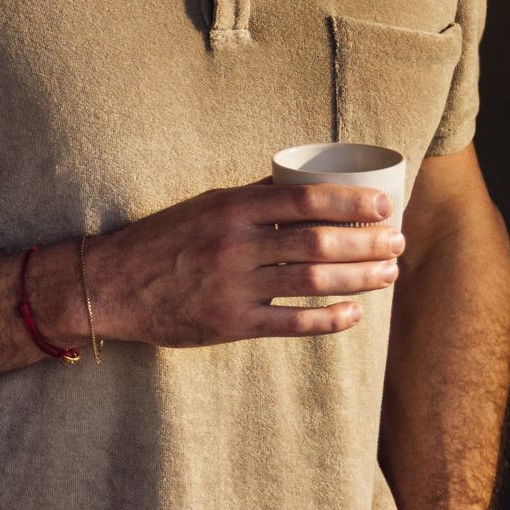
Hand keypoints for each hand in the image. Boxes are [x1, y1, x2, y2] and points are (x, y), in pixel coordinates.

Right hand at [29, 179, 403, 349]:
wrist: (111, 285)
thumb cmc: (162, 241)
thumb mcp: (204, 207)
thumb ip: (252, 200)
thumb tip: (304, 186)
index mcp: (231, 208)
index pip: (304, 200)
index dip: (350, 203)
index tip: (383, 206)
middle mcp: (235, 245)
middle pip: (318, 241)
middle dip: (367, 243)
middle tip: (398, 243)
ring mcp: (234, 286)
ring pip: (312, 279)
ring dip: (358, 278)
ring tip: (388, 275)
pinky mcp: (230, 323)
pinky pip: (291, 322)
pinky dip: (328, 319)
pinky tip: (353, 314)